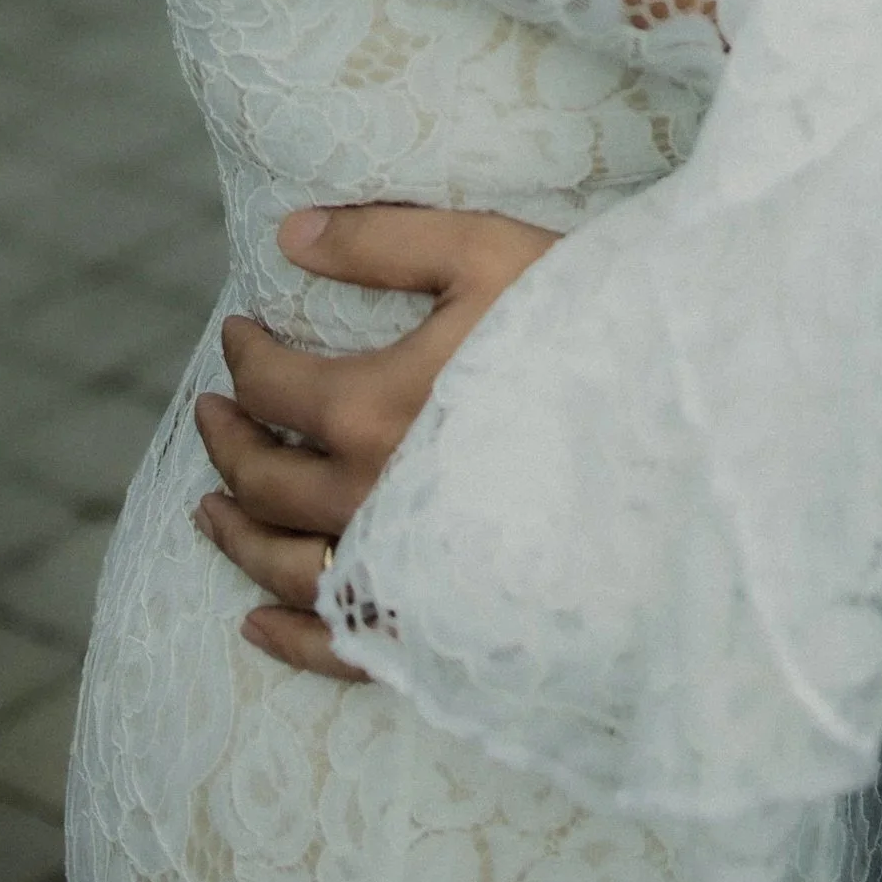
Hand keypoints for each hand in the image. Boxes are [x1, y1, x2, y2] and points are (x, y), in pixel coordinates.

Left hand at [193, 204, 556, 677]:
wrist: (673, 423)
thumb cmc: (584, 323)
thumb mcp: (485, 252)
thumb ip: (382, 242)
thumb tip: (290, 235)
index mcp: (373, 407)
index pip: (273, 387)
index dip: (244, 356)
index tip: (237, 334)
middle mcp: (372, 498)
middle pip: (264, 480)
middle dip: (226, 440)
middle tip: (209, 411)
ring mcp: (402, 570)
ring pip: (284, 564)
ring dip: (234, 535)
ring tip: (208, 508)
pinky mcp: (439, 620)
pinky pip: (343, 647)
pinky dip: (288, 639)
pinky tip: (255, 623)